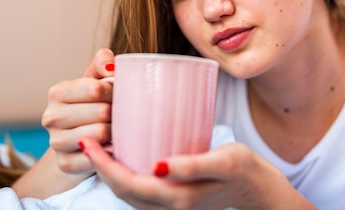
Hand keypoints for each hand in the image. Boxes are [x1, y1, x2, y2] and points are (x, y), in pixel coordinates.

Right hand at [41, 48, 115, 174]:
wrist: (82, 140)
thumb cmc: (93, 104)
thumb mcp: (95, 78)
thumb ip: (103, 62)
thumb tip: (111, 68)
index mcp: (57, 92)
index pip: (96, 89)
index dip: (115, 91)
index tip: (118, 94)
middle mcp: (50, 117)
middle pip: (101, 113)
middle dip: (117, 112)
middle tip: (120, 114)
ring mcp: (56, 143)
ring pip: (100, 134)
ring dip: (116, 132)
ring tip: (116, 128)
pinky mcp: (65, 164)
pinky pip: (97, 157)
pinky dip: (110, 152)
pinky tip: (111, 146)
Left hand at [79, 137, 314, 209]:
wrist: (257, 187)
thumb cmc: (242, 168)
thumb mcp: (222, 161)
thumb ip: (191, 165)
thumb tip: (158, 166)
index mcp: (176, 199)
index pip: (128, 185)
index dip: (104, 166)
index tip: (89, 143)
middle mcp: (169, 208)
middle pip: (123, 191)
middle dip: (100, 168)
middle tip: (87, 140)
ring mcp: (171, 207)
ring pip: (129, 195)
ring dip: (110, 174)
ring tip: (99, 148)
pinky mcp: (174, 200)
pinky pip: (140, 193)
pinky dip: (125, 177)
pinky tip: (124, 158)